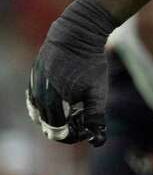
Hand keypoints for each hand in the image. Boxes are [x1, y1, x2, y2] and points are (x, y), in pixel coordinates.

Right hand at [25, 0, 114, 146]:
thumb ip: (96, 116)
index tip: (87, 129)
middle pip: (49, 127)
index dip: (75, 136)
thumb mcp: (97, 91)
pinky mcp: (32, 81)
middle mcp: (38, 99)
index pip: (59, 134)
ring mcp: (33, 90)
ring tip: (75, 106)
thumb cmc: (90, 62)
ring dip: (56, 117)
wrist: (76, 34)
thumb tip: (97, 139)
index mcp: (53, 104)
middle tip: (83, 117)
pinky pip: (36, 103)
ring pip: (41, 116)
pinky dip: (49, 106)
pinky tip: (64, 99)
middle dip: (67, 127)